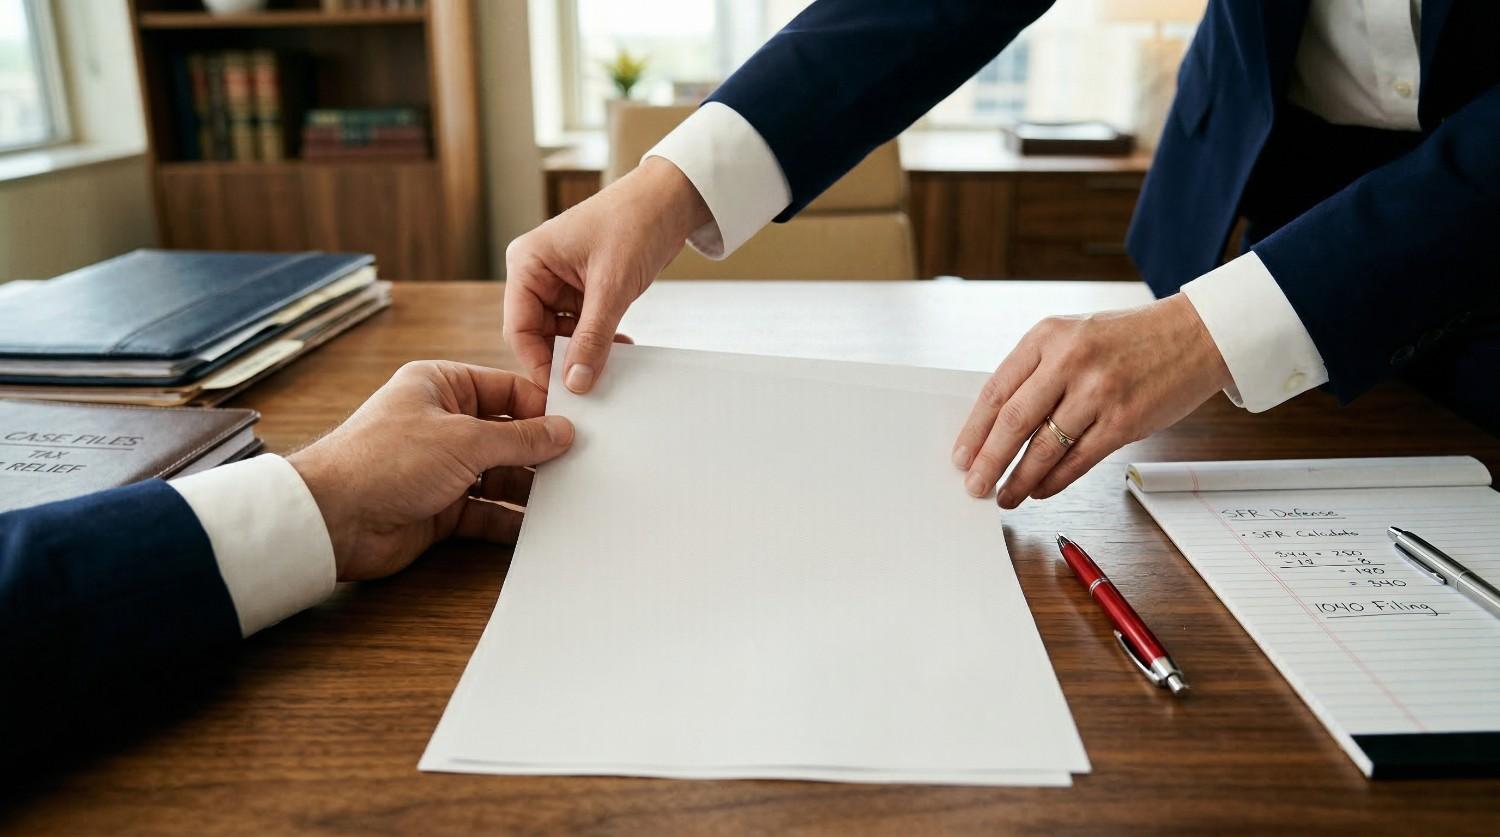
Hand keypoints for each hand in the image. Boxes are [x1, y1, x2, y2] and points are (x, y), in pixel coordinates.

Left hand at [288, 361, 573, 581]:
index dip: (543, 408)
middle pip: (507, 434)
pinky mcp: (440, 508)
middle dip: (541, 451)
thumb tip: (562, 432)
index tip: (580, 425)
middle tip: (583, 463)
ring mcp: (441, 467)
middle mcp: (442, 423)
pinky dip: (510, 519)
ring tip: (568, 496)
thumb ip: (519, 438)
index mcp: (441, 387)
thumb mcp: (464, 440)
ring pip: (500, 475)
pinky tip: (538, 526)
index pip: (507, 391)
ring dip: (529, 488)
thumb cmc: (384, 460)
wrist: (333, 520)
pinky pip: (487, 511)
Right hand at [504, 156, 710, 392]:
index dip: (537, 362)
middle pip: (537, 334)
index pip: (518, 328)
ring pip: (562, 334)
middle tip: (589, 385)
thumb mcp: (611, 287)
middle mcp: (537, 272)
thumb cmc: (635, 222)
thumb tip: (576, 382)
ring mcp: (559, 281)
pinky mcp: (583, 288)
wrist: (670, 200)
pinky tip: (618, 349)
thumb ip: (592, 337)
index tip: (561, 391)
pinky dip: (598, 340)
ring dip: (584, 352)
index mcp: (527, 263)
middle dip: (563, 359)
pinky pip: (582, 326)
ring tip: (610, 366)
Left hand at [952, 294, 1232, 507]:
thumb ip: (1037, 372)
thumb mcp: (1072, 337)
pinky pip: (1078, 461)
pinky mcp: (1124, 421)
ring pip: (1045, 448)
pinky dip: (1054, 481)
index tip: (960, 456)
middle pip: (1014, 422)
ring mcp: (1098, 392)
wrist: (1194, 335)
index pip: (997, 390)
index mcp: (1047, 336)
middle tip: (974, 486)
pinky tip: (1040, 490)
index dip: (974, 430)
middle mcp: (1070, 361)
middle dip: (989, 461)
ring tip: (1005, 496)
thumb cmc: (1127, 340)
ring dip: (1020, 479)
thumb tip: (996, 427)